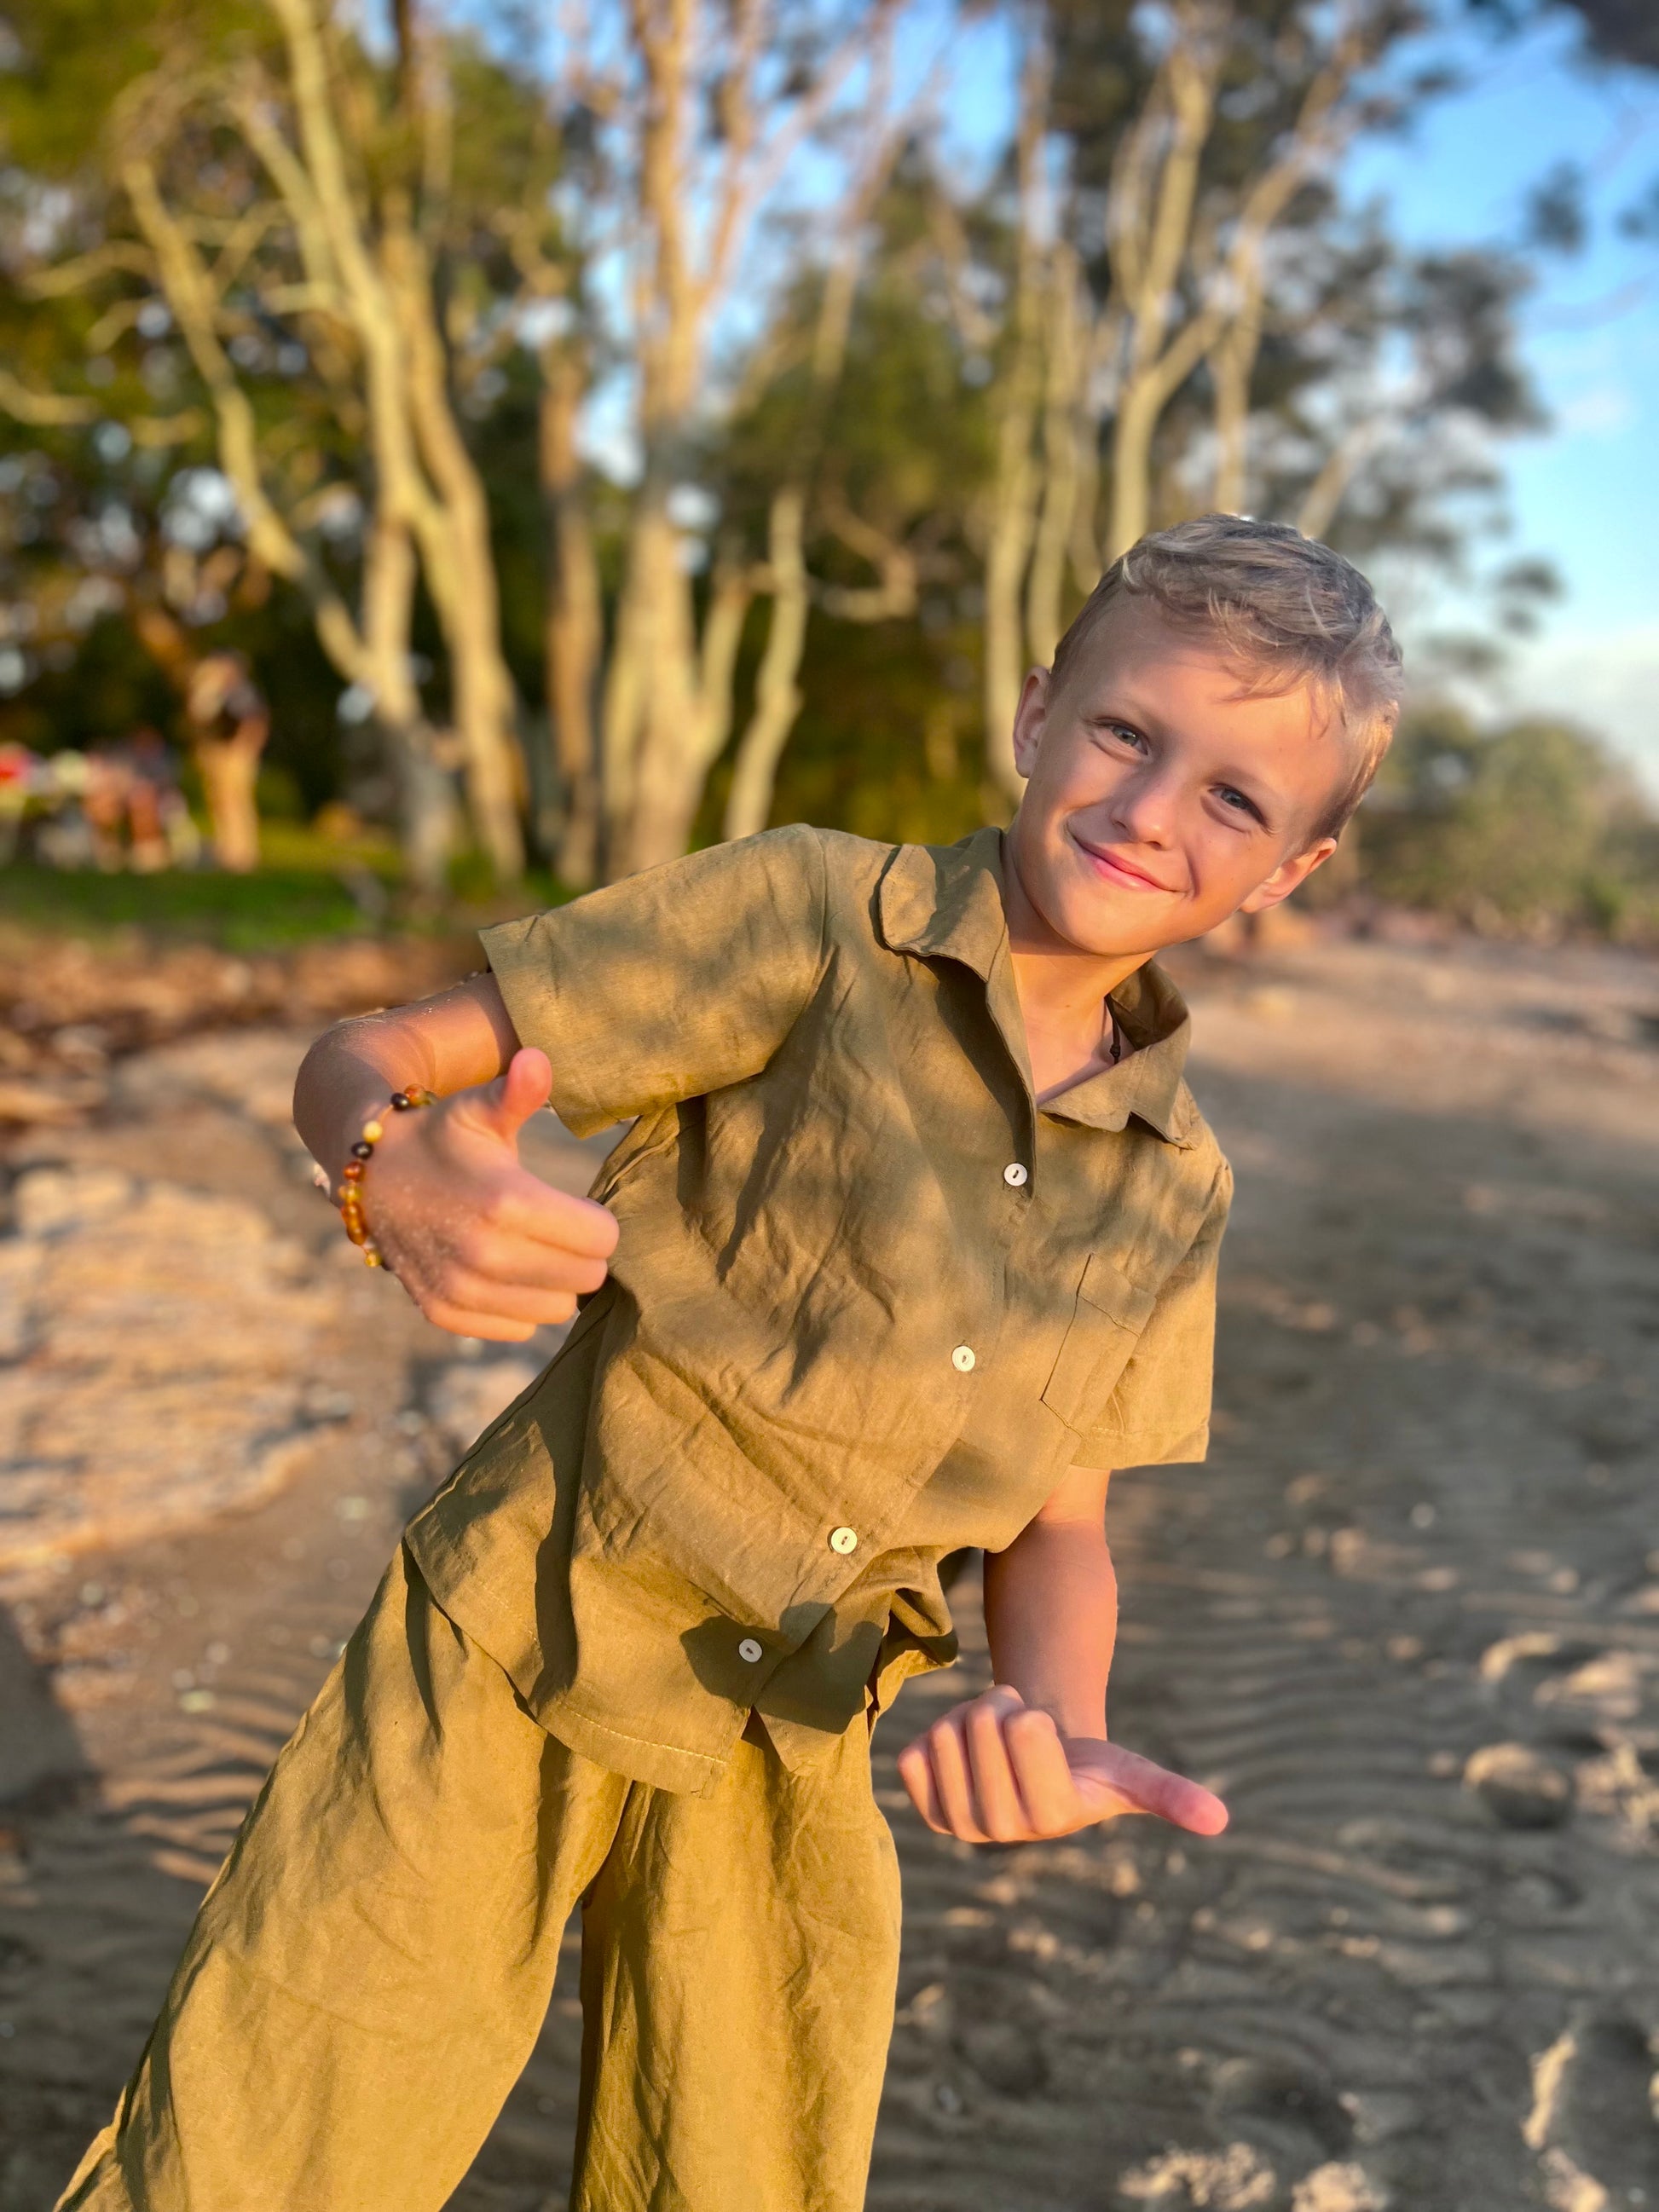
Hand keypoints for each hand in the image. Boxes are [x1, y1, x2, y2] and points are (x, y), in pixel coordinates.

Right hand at [358, 1047, 618, 1341]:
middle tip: (557, 1228)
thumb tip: (538, 1058)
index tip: (577, 1206)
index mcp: (507, 1202)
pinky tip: (503, 1271)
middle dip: (582, 1253)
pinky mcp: (445, 1313)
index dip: (597, 1221)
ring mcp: (462, 1289)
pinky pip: (520, 1328)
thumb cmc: (442, 1136)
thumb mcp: (479, 1109)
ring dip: (554, 1281)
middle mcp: (485, 1255)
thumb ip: (518, 1092)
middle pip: (587, 1278)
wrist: (371, 1174)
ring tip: (531, 1247)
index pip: (602, 1239)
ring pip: (558, 1309)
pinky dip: (520, 1305)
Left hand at [896, 1684, 1227, 1843]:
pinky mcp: (926, 1811)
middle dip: (999, 1707)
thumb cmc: (1087, 1765)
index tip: (1048, 1735)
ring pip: (943, 1733)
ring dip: (968, 1718)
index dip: (1032, 1713)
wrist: (1038, 1768)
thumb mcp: (1128, 1772)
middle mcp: (1001, 1833)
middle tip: (1019, 1730)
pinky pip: (912, 1752)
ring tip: (995, 1741)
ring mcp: (959, 1826)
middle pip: (979, 1724)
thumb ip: (1170, 1795)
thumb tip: (1220, 1820)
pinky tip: (965, 1755)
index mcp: (1052, 1817)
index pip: (1022, 1727)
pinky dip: (937, 1735)